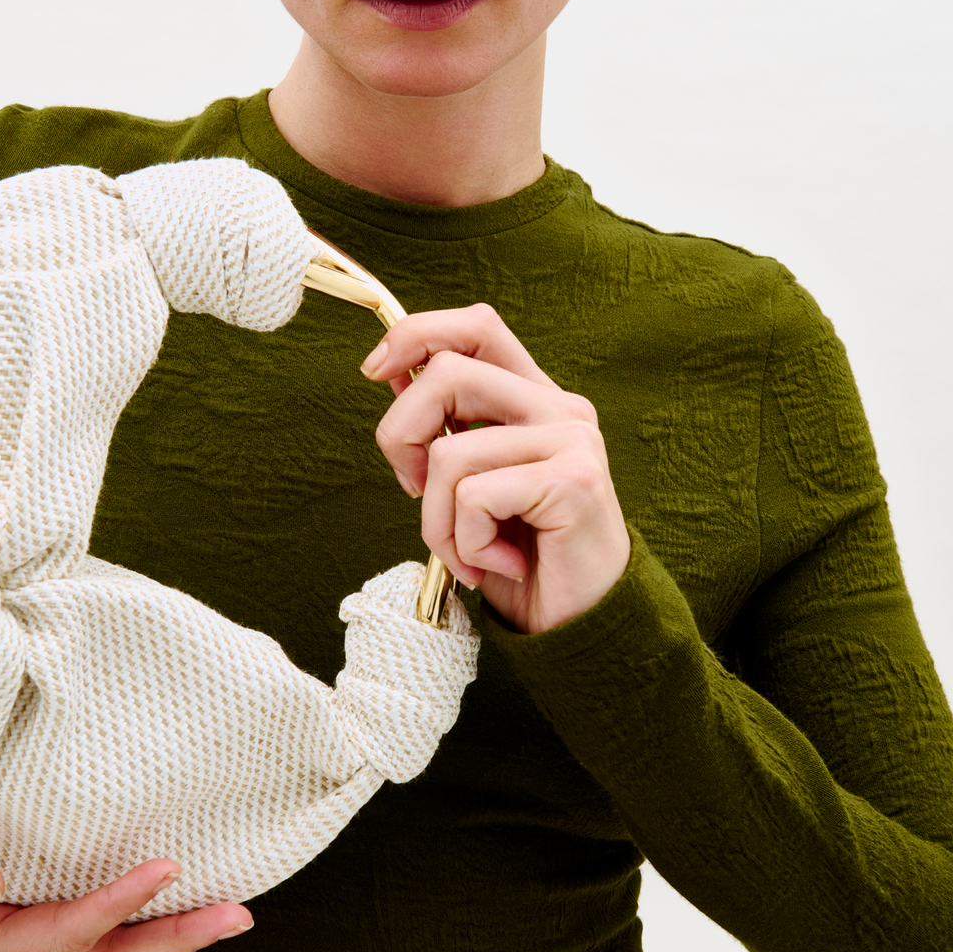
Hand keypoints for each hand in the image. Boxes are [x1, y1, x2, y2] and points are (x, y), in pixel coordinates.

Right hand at [0, 824, 253, 951]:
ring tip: (235, 911)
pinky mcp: (34, 903)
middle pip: (104, 951)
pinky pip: (99, 918)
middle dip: (172, 936)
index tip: (163, 867)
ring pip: (109, 943)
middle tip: (237, 914)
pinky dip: (144, 912)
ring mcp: (25, 929)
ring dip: (172, 931)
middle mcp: (12, 941)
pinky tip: (186, 889)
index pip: (60, 930)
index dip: (114, 906)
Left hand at [362, 303, 629, 636]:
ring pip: (449, 452)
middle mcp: (559, 408)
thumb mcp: (468, 483)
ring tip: (467, 553)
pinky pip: (474, 496)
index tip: (375, 372)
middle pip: (447, 373)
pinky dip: (466, 542)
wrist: (578, 624)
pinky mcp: (574, 481)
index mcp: (534, 398)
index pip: (476, 327)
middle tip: (414, 492)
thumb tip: (388, 372)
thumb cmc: (520, 556)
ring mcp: (572, 440)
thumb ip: (442, 427)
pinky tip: (496, 565)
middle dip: (400, 437)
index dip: (416, 334)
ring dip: (436, 520)